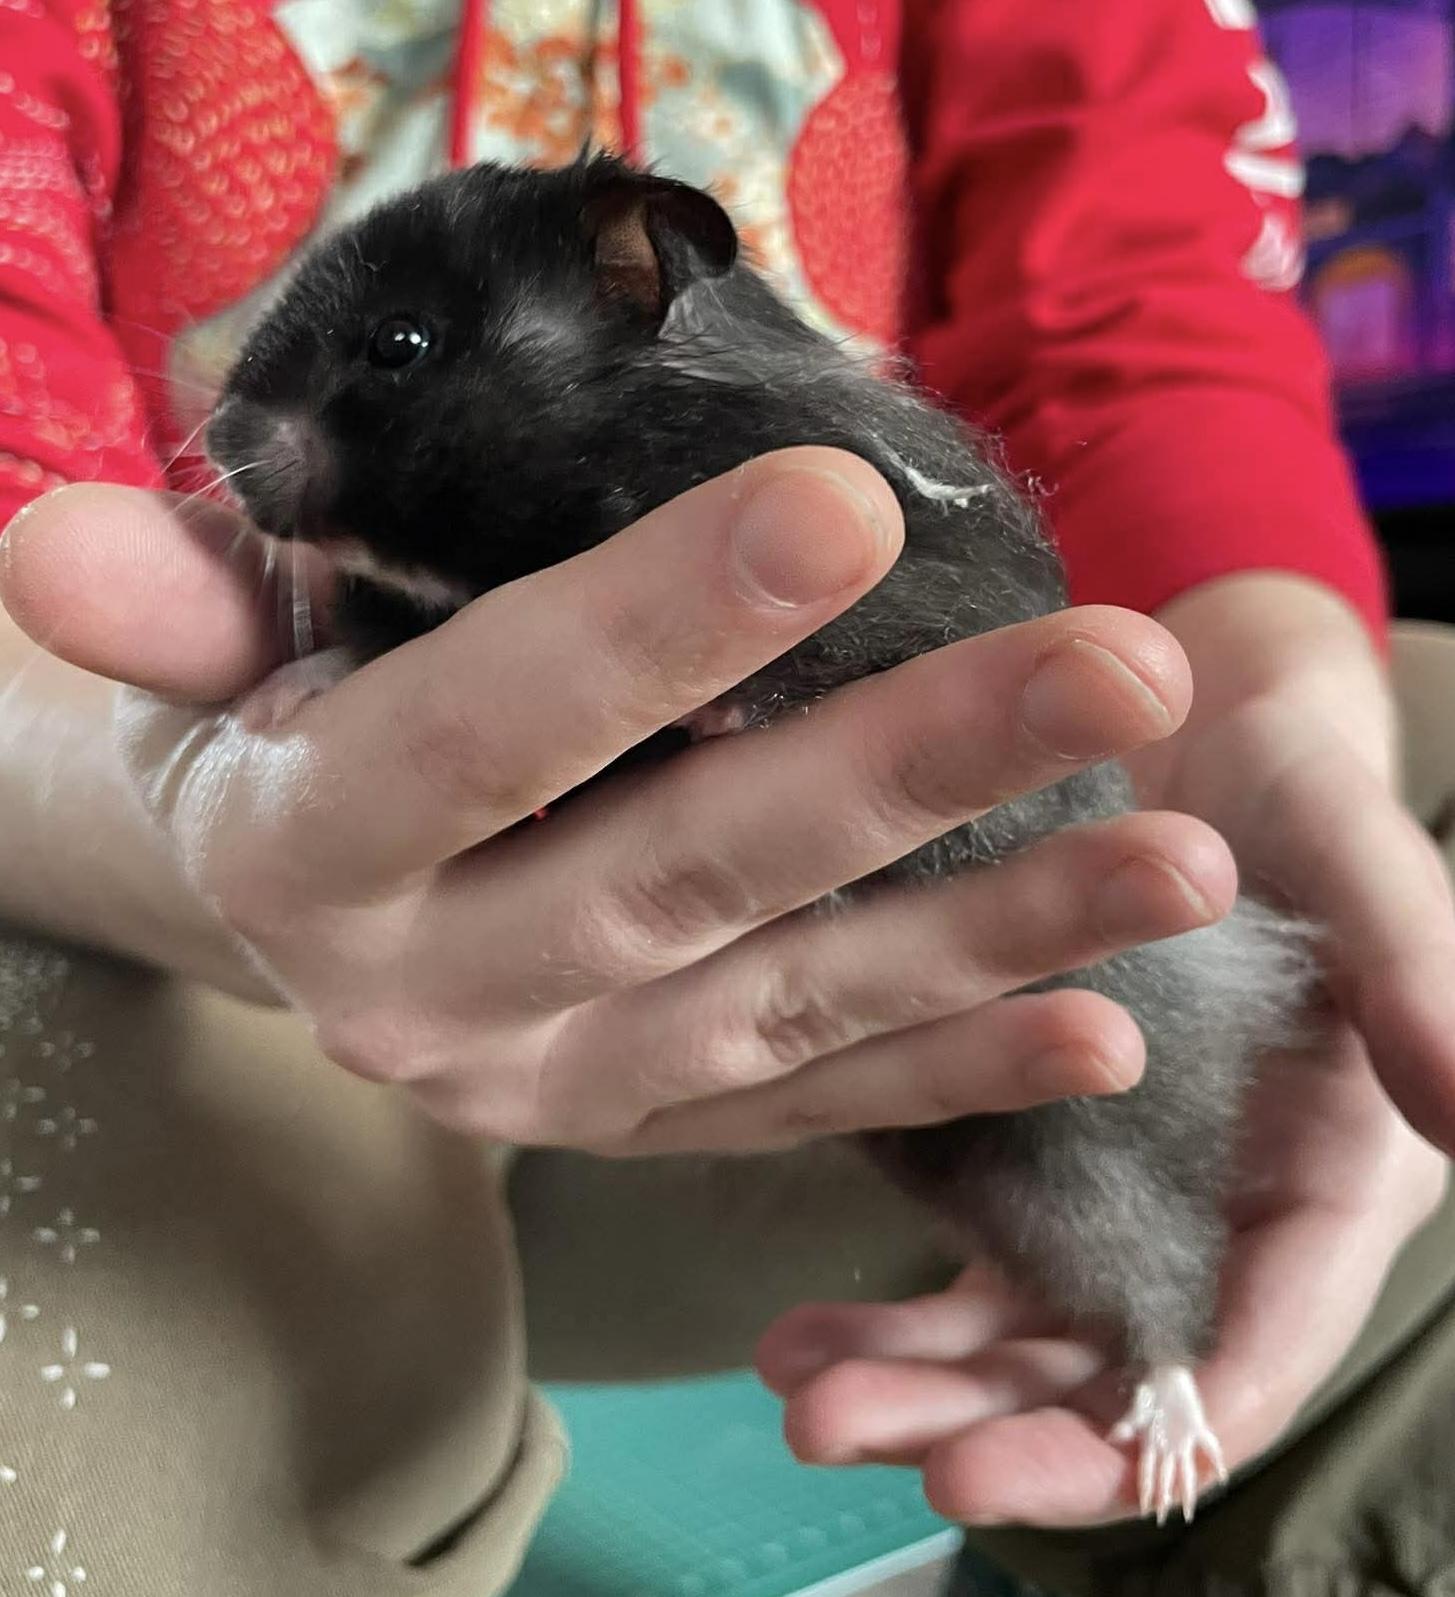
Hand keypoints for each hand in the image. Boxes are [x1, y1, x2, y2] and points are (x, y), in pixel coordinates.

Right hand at [1, 453, 1231, 1150]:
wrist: (282, 896)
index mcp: (314, 852)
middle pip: (689, 871)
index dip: (649, 629)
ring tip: (1182, 857)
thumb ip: (173, 603)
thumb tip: (60, 543)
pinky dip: (958, 1065)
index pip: (484, 728)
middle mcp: (439, 996)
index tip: (839, 510)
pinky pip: (814, 1105)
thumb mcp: (195, 662)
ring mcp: (558, 1085)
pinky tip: (1103, 1019)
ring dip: (997, 928)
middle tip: (1115, 667)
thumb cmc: (257, 732)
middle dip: (907, 768)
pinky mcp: (650, 1124)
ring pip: (793, 1003)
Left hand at [757, 573, 1451, 1521]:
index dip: (1126, 1443)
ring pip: (1021, 1329)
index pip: (1241, 1356)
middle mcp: (1217, 1208)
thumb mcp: (1364, 860)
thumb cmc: (1298, 786)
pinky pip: (965, 1247)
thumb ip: (1418, 973)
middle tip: (833, 1432)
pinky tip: (794, 1326)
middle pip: (1103, 1370)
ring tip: (796, 1394)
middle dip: (980, 1426)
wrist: (1190, 721)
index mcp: (1320, 1182)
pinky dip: (889, 1302)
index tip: (983, 1478)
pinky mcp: (1029, 1131)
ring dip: (913, 1380)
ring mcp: (1118, 1179)